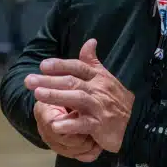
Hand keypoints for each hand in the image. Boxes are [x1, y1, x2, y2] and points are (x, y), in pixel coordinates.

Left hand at [25, 38, 134, 152]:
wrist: (137, 122)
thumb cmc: (117, 100)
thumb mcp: (107, 78)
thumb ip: (94, 62)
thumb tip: (90, 41)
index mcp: (99, 77)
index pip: (79, 67)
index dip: (61, 65)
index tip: (43, 65)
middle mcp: (98, 89)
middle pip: (72, 81)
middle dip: (49, 80)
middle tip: (29, 80)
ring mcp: (99, 107)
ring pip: (77, 98)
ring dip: (56, 96)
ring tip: (37, 94)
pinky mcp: (100, 125)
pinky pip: (83, 124)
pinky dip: (70, 124)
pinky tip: (55, 124)